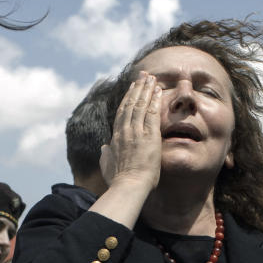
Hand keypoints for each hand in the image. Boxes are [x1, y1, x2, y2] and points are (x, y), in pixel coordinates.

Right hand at [100, 72, 161, 188]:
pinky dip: (154, 100)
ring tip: (151, 77)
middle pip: (130, 104)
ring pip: (140, 105)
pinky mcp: (149, 135)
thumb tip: (104, 147)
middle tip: (143, 76)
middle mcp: (124, 131)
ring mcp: (136, 132)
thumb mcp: (107, 166)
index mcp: (115, 138)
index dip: (127, 99)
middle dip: (137, 88)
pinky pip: (152, 112)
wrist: (128, 186)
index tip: (132, 89)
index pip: (121, 114)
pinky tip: (158, 90)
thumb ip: (106, 155)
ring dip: (146, 89)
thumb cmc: (118, 181)